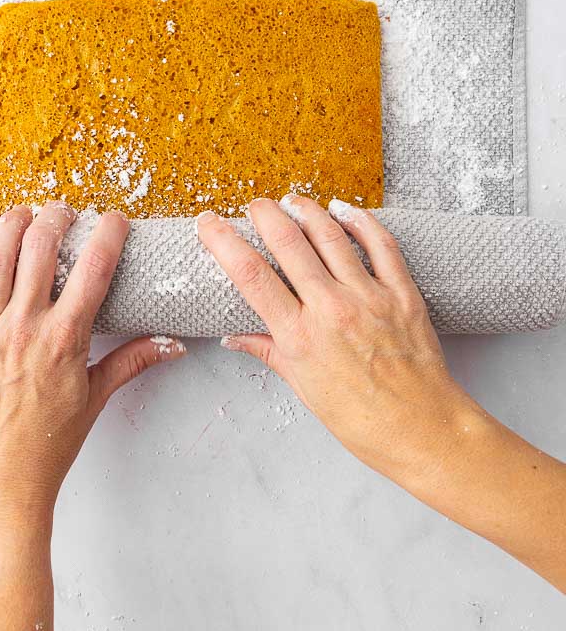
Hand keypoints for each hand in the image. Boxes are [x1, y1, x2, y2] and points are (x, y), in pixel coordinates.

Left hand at [0, 202, 184, 574]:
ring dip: (12, 226)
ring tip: (26, 210)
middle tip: (67, 211)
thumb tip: (173, 343)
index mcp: (65, 340)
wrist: (0, 483)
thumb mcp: (96, 399)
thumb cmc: (49, 446)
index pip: (93, 270)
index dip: (108, 235)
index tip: (116, 219)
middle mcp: (25, 329)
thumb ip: (132, 361)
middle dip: (57, 220)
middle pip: (41, 252)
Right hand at [198, 196, 472, 483]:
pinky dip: (360, 221)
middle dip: (265, 214)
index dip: (223, 242)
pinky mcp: (402, 293)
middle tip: (254, 204)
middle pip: (288, 243)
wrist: (422, 430)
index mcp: (299, 337)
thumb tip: (235, 337)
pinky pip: (380, 244)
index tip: (208, 224)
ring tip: (293, 200)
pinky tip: (345, 210)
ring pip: (331, 235)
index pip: (250, 275)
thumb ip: (270, 352)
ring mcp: (368, 298)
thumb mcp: (304, 389)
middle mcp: (331, 310)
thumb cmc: (362, 420)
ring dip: (307, 210)